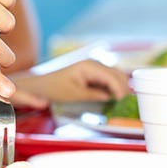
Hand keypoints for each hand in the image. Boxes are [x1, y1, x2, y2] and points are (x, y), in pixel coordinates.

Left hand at [14, 59, 131, 101]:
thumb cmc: (54, 88)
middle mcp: (94, 64)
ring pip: (116, 76)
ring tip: (120, 102)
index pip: (111, 77)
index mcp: (89, 66)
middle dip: (123, 88)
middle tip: (124, 103)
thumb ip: (93, 95)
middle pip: (118, 74)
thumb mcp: (73, 94)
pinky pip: (109, 79)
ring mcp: (94, 68)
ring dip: (120, 87)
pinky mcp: (93, 74)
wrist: (41, 85)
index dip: (119, 89)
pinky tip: (113, 97)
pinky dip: (113, 87)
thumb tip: (110, 97)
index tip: (121, 101)